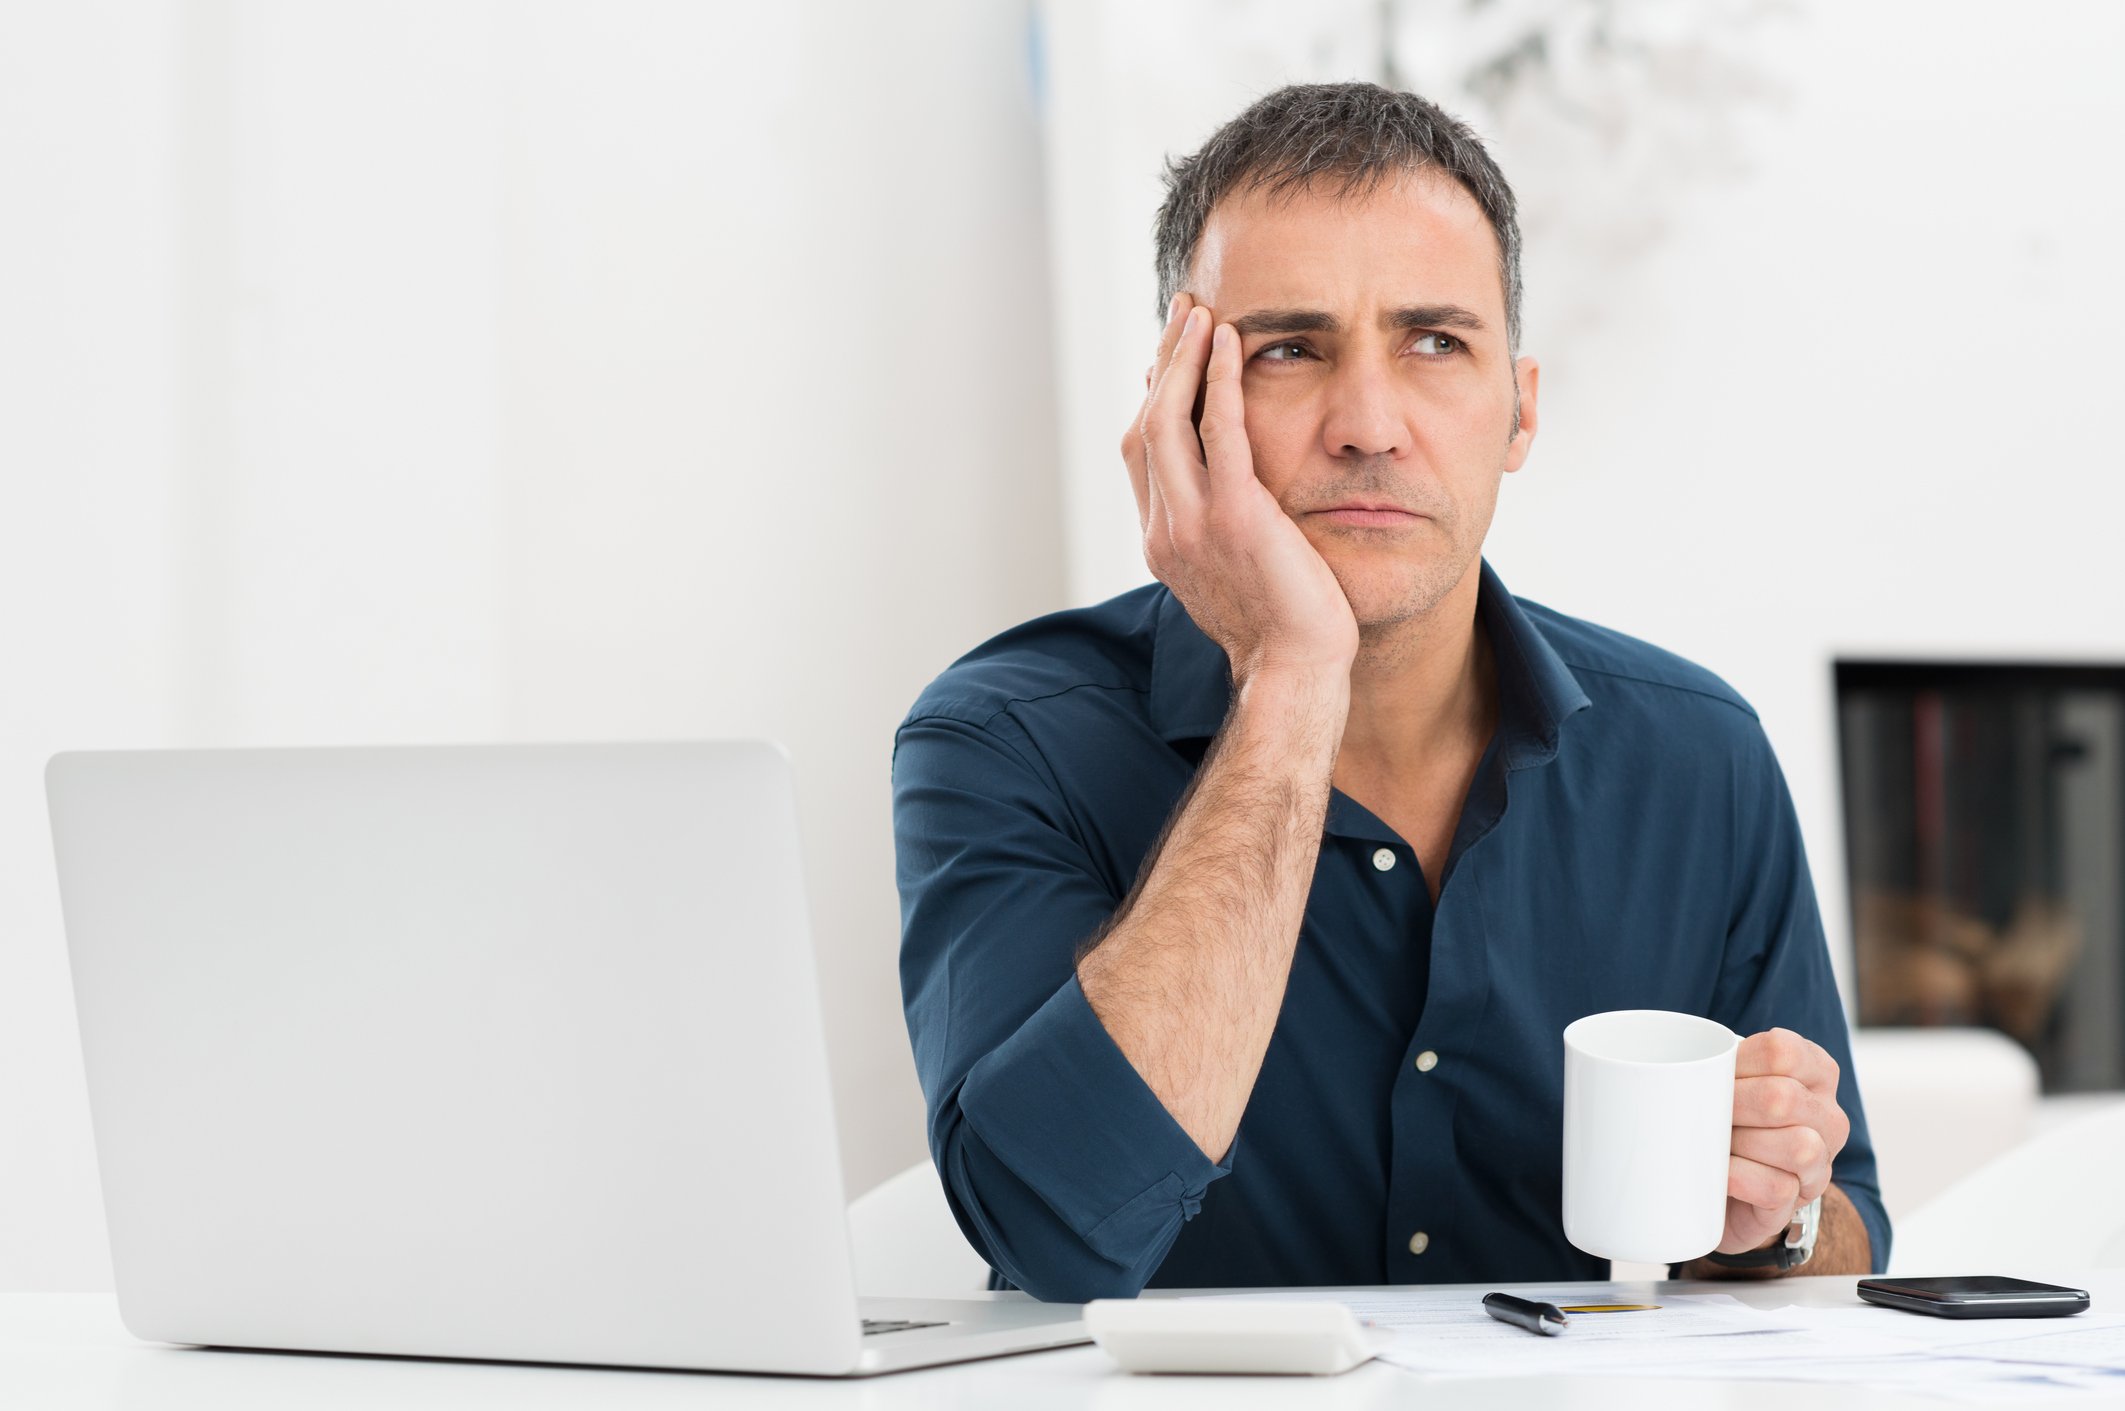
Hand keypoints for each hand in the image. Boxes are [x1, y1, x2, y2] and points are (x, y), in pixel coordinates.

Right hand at [1121, 293, 1358, 686]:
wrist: (1293, 670)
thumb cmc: (1281, 629)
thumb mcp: (1235, 572)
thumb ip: (1220, 529)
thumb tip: (1229, 492)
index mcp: (1163, 543)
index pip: (1142, 455)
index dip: (1151, 400)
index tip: (1168, 359)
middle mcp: (1165, 529)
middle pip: (1144, 426)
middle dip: (1160, 365)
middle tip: (1182, 314)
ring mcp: (1192, 522)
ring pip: (1167, 419)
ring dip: (1181, 358)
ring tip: (1201, 314)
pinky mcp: (1234, 515)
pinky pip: (1219, 430)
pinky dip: (1219, 379)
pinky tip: (1228, 342)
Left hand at [1717, 1028, 1851, 1254]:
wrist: (1725, 1181)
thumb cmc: (1726, 1117)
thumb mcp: (1728, 1080)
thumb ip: (1721, 1066)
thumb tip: (1688, 1072)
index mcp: (1815, 1072)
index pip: (1783, 1052)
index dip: (1738, 1063)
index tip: (1713, 1076)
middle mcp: (1828, 1117)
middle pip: (1784, 1099)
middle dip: (1734, 1105)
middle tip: (1706, 1113)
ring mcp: (1821, 1162)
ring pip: (1798, 1147)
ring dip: (1742, 1144)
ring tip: (1716, 1144)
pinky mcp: (1799, 1200)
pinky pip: (1778, 1189)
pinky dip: (1740, 1179)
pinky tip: (1720, 1174)